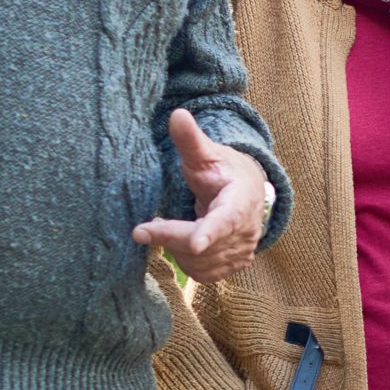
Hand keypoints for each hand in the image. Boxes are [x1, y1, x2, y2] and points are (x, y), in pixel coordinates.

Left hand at [135, 109, 269, 282]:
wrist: (248, 193)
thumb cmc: (223, 171)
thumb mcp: (207, 154)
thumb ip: (191, 139)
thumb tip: (177, 114)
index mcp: (241, 200)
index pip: (226, 219)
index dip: (209, 232)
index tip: (194, 243)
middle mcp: (247, 230)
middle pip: (201, 246)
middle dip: (169, 236)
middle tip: (142, 229)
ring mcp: (243, 252)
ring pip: (199, 263)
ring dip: (175, 249)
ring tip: (168, 228)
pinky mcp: (235, 266)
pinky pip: (202, 274)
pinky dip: (185, 260)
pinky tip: (181, 243)